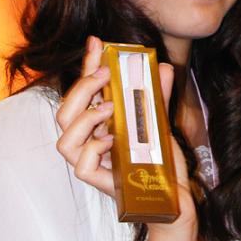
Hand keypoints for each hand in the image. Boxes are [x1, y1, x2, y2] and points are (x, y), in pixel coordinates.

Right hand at [55, 36, 196, 234]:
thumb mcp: (160, 123)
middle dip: (81, 87)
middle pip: (64, 113)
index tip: (97, 42)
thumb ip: (157, 96)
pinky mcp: (100, 183)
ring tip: (109, 106)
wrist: (176, 198)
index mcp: (99, 125)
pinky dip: (94, 149)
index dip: (86, 66)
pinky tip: (112, 140)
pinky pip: (82, 166)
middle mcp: (90, 143)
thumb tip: (162, 66)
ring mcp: (92, 164)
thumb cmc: (163, 163)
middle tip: (105, 72)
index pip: (84, 93)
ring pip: (64, 140)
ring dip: (84, 117)